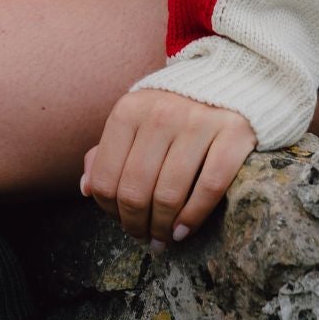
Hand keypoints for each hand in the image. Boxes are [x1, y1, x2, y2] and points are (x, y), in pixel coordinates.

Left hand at [80, 88, 256, 249]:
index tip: (120, 222)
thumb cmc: (173, 111)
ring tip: (162, 239)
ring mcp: (198, 123)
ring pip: (169, 194)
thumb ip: (107, 151)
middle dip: (136, 225)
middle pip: (135, 191)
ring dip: (162, 228)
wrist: (230, 80)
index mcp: (129, 110)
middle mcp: (160, 114)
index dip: (109, 210)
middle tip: (143, 237)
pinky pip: (209, 188)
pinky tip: (183, 231)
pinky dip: (193, 218)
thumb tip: (86, 189)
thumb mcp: (134, 121)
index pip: (106, 178)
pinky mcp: (233, 134)